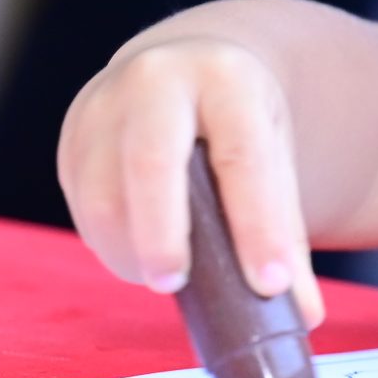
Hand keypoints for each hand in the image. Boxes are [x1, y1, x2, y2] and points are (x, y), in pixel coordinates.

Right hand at [57, 32, 325, 326]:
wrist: (184, 63)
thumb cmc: (237, 122)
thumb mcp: (273, 151)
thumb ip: (285, 229)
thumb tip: (305, 313)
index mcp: (226, 78)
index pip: (242, 156)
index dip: (257, 226)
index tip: (271, 285)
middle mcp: (158, 80)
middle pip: (152, 162)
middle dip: (163, 234)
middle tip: (175, 286)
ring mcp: (105, 104)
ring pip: (103, 193)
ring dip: (131, 251)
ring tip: (167, 277)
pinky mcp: (73, 134)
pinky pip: (81, 204)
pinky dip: (111, 243)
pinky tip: (139, 253)